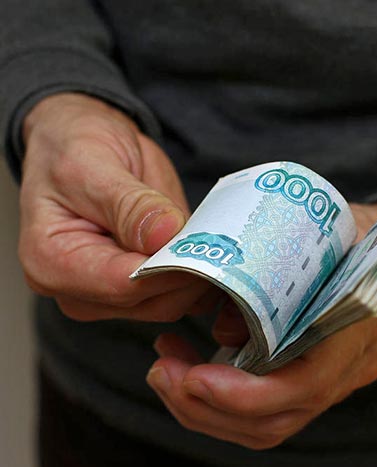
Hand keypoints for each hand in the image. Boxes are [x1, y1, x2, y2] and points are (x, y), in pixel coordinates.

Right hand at [19, 93, 214, 321]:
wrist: (80, 147)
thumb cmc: (73, 150)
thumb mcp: (93, 164)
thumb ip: (130, 204)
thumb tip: (164, 234)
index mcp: (52, 263)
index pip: (123, 284)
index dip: (170, 269)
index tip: (205, 244)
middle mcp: (80, 292)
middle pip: (153, 302)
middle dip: (190, 272)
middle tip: (219, 234)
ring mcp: (111, 296)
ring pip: (174, 302)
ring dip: (201, 274)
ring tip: (213, 235)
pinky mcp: (141, 290)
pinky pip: (183, 296)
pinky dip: (203, 276)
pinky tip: (211, 248)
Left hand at [147, 202, 376, 448]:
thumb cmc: (366, 240)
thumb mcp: (329, 234)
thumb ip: (280, 270)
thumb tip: (223, 319)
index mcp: (357, 329)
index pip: (302, 388)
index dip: (241, 394)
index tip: (192, 375)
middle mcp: (348, 370)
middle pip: (272, 422)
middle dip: (204, 407)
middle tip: (161, 370)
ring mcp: (335, 383)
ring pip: (264, 428)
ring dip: (204, 409)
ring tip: (165, 371)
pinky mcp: (317, 383)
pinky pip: (268, 413)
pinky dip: (221, 402)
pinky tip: (192, 370)